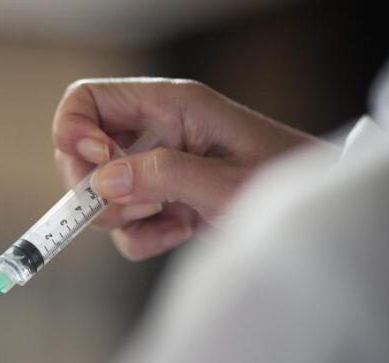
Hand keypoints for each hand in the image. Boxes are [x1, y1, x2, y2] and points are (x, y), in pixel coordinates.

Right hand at [53, 78, 329, 260]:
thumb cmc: (284, 183)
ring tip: (170, 217)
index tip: (98, 166)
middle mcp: (154, 132)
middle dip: (93, 186)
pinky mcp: (159, 202)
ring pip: (99, 194)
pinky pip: (123, 225)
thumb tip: (102, 181)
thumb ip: (162, 175)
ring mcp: (154, 169)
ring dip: (123, 216)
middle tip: (132, 205)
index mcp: (168, 105)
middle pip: (81, 151)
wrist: (313, 221)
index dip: (75, 131)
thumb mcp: (225, 180)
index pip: (88, 99)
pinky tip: (180, 232)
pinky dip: (142, 238)